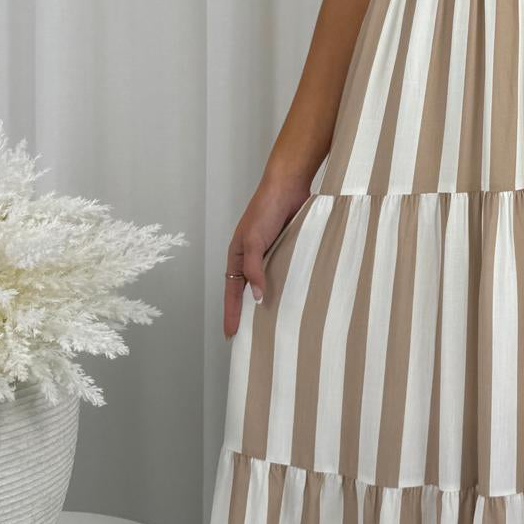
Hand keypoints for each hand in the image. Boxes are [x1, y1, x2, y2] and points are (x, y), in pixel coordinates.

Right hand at [223, 173, 311, 339]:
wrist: (288, 186)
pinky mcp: (287, 249)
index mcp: (237, 256)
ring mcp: (269, 254)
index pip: (231, 292)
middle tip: (251, 338)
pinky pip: (284, 273)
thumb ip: (254, 269)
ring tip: (273, 325)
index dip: (231, 314)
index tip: (231, 335)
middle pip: (246, 292)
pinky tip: (293, 298)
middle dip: (247, 313)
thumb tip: (255, 297)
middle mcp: (251, 258)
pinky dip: (286, 287)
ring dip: (268, 301)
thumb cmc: (265, 209)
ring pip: (266, 284)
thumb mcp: (254, 241)